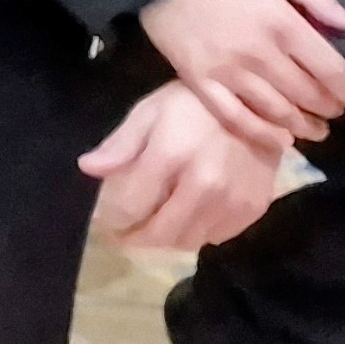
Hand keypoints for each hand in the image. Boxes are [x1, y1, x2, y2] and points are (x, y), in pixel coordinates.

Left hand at [81, 82, 287, 251]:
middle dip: (136, 238)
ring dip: (167, 237)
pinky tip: (190, 213)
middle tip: (126, 234)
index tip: (106, 222)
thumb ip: (120, 145)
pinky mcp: (251, 208)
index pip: (130, 208)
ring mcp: (230, 200)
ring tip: (157, 222)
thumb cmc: (193, 104)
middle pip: (160, 234)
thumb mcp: (150, 112)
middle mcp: (202, 184)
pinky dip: (197, 231)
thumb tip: (87, 168)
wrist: (257, 103)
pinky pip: (215, 237)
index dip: (112, 221)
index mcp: (170, 156)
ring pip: (187, 240)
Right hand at [139, 0, 344, 145]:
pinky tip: (280, 139)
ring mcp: (228, 73)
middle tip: (334, 111)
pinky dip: (262, 134)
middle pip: (306, 94)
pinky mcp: (203, 85)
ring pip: (277, 111)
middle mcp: (258, 54)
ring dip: (303, 126)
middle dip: (328, 108)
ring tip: (316, 130)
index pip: (328, 68)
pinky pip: (237, 118)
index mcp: (280, 23)